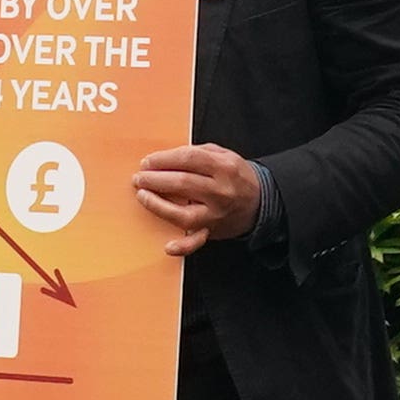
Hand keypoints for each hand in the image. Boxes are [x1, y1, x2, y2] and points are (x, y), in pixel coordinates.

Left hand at [131, 144, 265, 251]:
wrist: (260, 201)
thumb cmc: (236, 176)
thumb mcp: (224, 155)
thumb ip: (198, 153)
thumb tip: (166, 157)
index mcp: (224, 168)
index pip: (187, 159)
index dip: (163, 159)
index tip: (148, 161)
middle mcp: (220, 192)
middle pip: (181, 183)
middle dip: (155, 179)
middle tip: (139, 177)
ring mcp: (215, 214)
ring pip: (182, 213)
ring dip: (157, 205)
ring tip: (142, 195)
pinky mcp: (212, 231)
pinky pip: (196, 242)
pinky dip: (181, 247)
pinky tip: (167, 246)